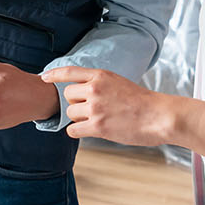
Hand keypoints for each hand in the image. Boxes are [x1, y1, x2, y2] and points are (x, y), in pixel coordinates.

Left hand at [42, 66, 180, 146]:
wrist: (160, 116)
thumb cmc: (144, 103)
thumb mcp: (120, 83)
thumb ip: (101, 86)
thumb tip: (84, 94)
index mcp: (101, 76)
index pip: (70, 72)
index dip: (54, 75)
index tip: (44, 77)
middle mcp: (95, 89)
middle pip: (67, 96)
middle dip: (74, 105)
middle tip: (90, 111)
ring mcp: (95, 107)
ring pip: (70, 113)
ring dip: (78, 119)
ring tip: (97, 121)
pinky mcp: (98, 126)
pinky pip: (73, 130)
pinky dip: (78, 132)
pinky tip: (91, 131)